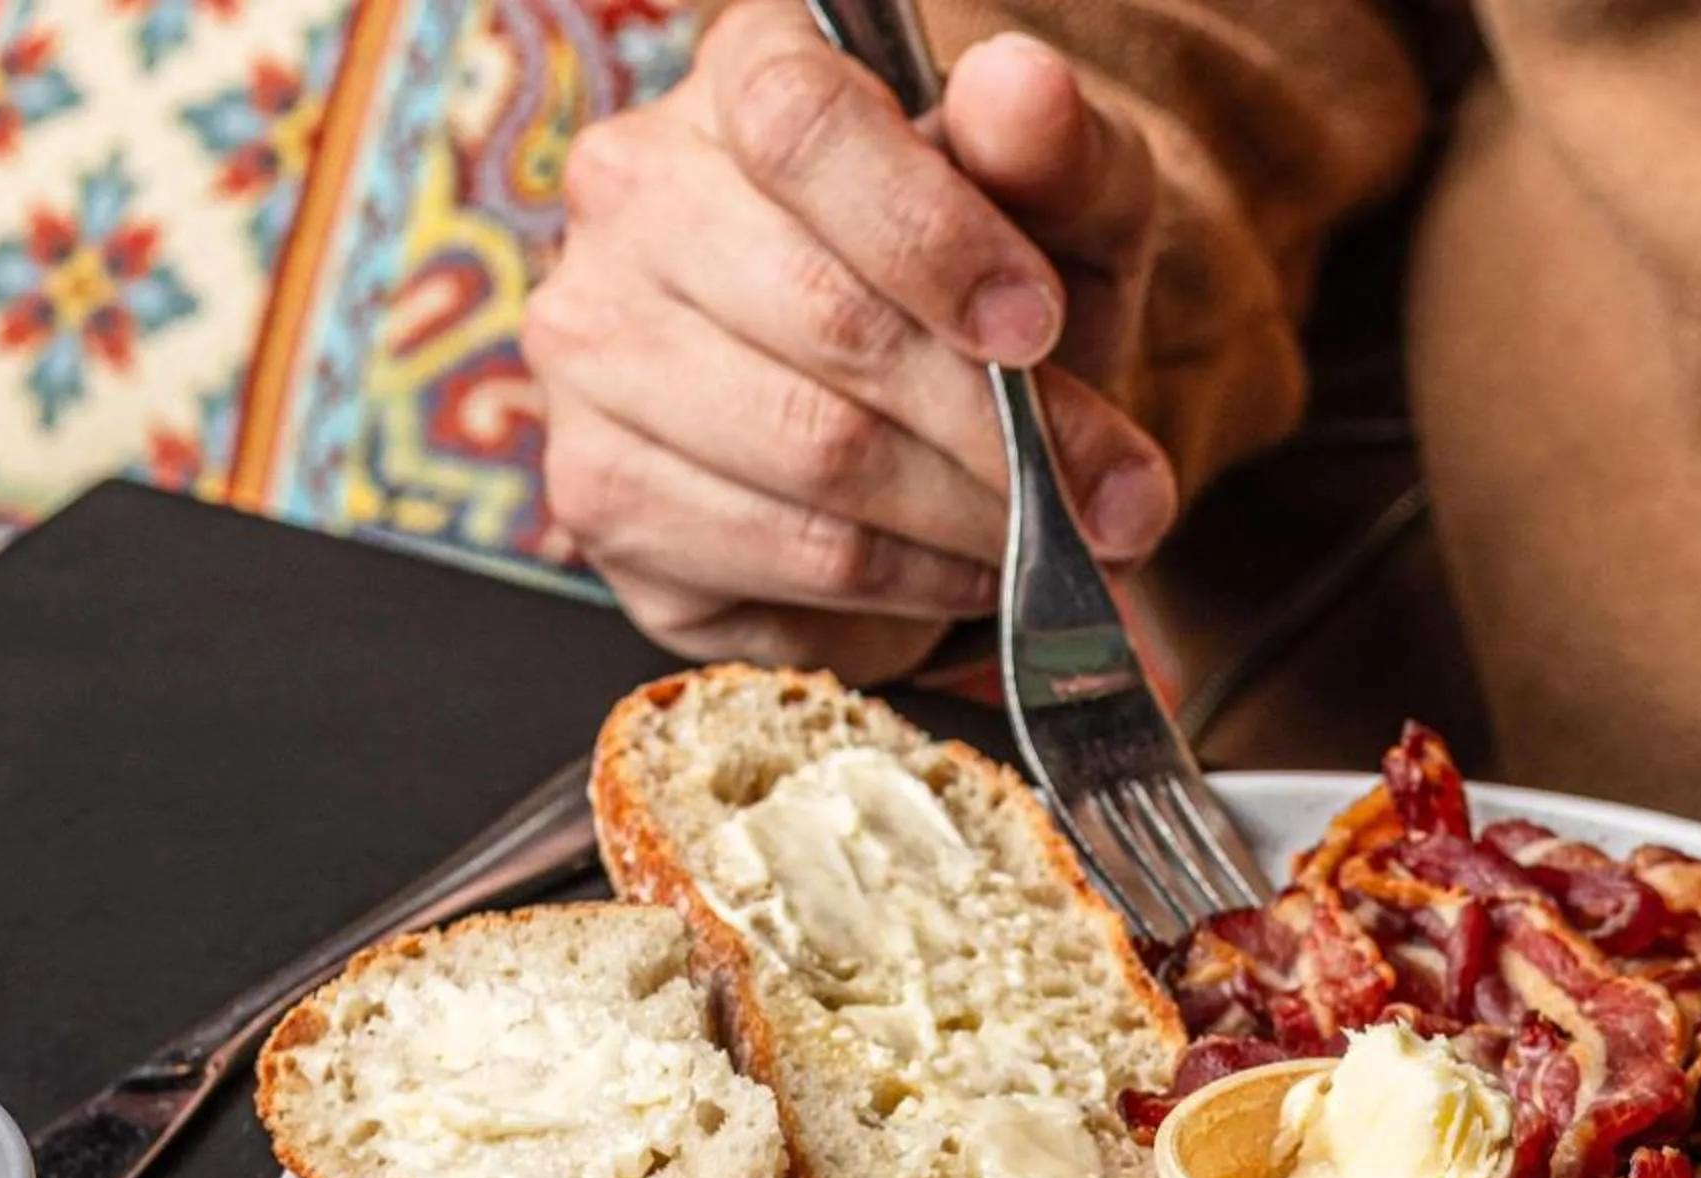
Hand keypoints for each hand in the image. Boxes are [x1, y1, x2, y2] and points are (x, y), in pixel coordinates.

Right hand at [527, 0, 1178, 679]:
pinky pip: (780, 554)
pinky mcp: (599, 491)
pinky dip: (910, 581)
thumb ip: (1056, 149)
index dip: (933, 237)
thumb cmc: (995, 286)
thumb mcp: (1066, 207)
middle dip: (994, 422)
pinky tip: (970, 567)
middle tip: (1110, 491)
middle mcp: (632, 192)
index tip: (1039, 327)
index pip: (802, 125)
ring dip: (966, 515)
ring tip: (1052, 532)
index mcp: (744, 73)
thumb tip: (1022, 93)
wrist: (934, 415)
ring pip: (810, 451)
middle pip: (822, 314)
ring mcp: (590, 346)